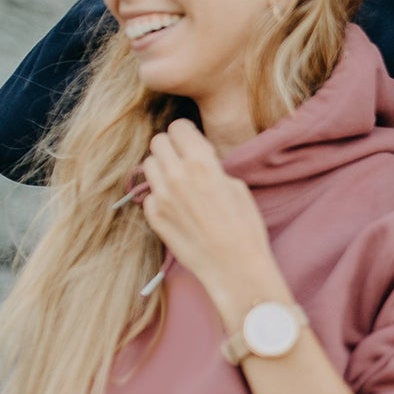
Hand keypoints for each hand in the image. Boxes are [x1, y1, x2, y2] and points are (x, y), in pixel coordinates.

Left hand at [139, 120, 285, 324]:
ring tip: (179, 182)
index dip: (186, 133)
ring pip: (148, 165)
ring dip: (162, 168)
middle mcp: (176, 175)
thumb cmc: (244, 227)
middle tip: (183, 159)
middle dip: (171, 147)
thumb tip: (197, 162)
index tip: (191, 141)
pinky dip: (160, 195)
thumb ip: (211, 167)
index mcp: (201, 163)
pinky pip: (149, 194)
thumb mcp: (236, 187)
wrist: (234, 266)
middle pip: (158, 142)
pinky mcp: (154, 217)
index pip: (178, 127)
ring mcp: (161, 197)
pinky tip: (177, 207)